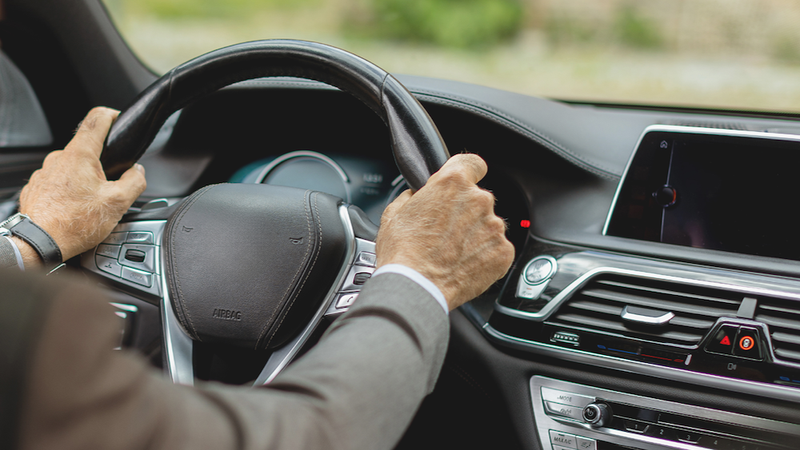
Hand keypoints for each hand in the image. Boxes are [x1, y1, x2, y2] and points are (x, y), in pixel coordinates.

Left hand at [16, 107, 146, 267]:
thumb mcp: (118, 203)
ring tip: (90, 205)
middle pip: (85, 150)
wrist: (40, 243)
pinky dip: (68, 192)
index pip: (95, 120)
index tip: (116, 117)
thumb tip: (138, 172)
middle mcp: (58, 159)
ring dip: (83, 181)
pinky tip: (74, 209)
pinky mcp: (36, 188)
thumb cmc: (75, 223)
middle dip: (100, 164)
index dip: (110, 115)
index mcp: (79, 156)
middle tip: (110, 186)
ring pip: (71, 168)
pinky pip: (57, 183)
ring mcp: (44, 173)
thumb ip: (134, 181)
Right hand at [376, 153, 514, 309]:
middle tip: (445, 231)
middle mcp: (479, 200)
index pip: (472, 163)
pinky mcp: (503, 252)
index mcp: (453, 182)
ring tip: (452, 253)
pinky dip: (485, 255)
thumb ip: (414, 195)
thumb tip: (419, 195)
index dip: (467, 172)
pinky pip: (497, 248)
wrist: (416, 288)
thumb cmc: (403, 253)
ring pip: (488, 224)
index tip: (464, 181)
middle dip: (465, 211)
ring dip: (475, 234)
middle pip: (478, 197)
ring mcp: (494, 226)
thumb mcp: (395, 212)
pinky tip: (464, 264)